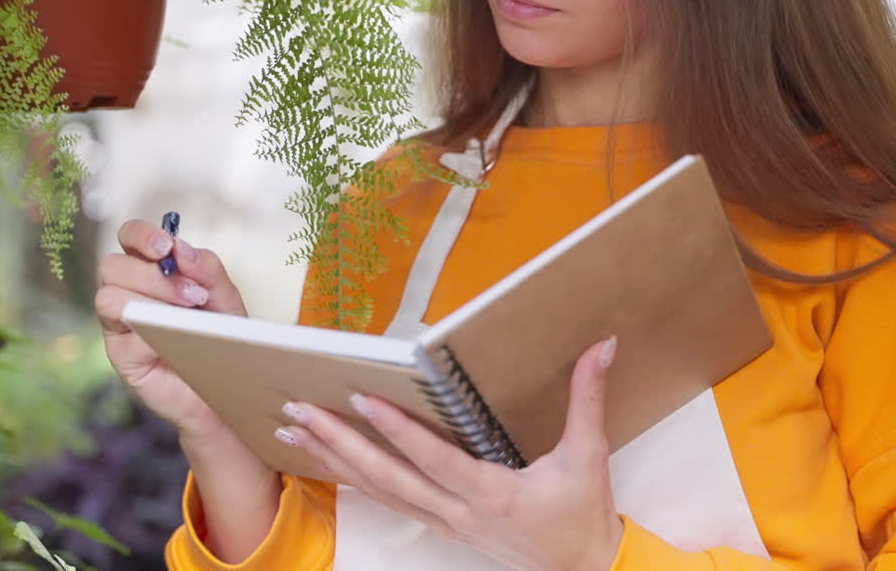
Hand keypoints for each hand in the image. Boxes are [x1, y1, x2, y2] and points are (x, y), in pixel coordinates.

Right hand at [95, 219, 247, 441]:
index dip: (141, 235)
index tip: (166, 246)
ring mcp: (120, 325)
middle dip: (152, 275)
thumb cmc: (221, 337)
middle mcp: (128, 293)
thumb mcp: (224, 298)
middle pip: (113, 265)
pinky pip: (121, 335)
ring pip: (108, 297)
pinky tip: (176, 340)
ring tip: (187, 313)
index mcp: (151, 270)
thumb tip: (181, 248)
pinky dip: (151, 332)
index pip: (129, 237)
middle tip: (193, 294)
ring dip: (149, 301)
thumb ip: (207, 269)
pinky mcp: (121, 356)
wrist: (227, 389)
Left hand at [279, 337, 624, 570]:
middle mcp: (459, 512)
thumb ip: (587, 397)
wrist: (583, 570)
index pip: (435, 458)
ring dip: (335, 461)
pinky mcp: (442, 527)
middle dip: (340, 443)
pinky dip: (352, 480)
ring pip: (379, 492)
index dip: (399, 429)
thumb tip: (600, 346)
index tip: (364, 399)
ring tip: (295, 431)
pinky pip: (388, 502)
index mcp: (492, 494)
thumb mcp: (589, 455)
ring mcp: (445, 524)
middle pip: (388, 478)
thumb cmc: (582, 515)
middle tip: (300, 412)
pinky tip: (327, 461)